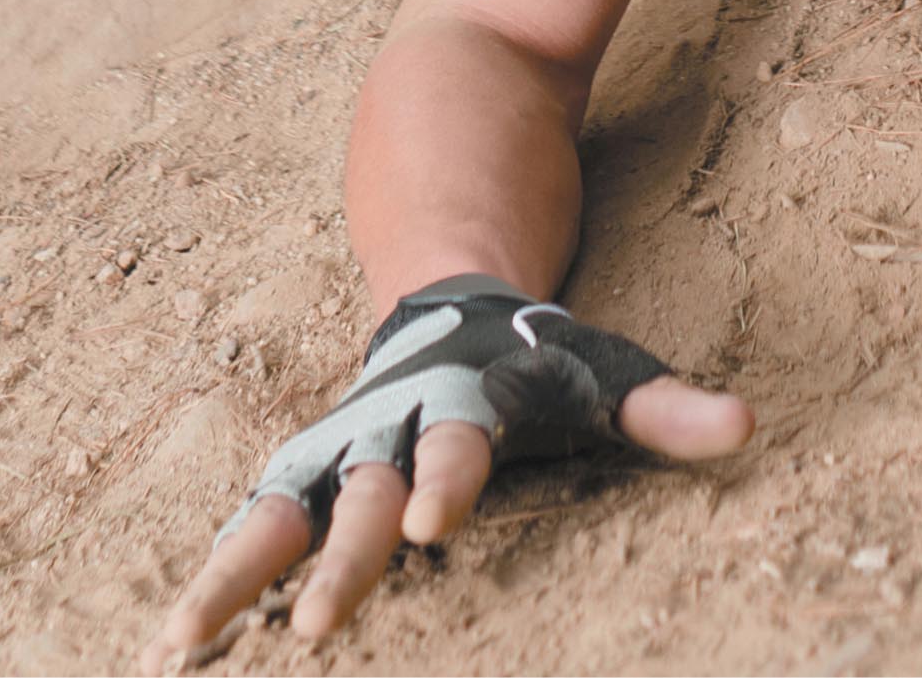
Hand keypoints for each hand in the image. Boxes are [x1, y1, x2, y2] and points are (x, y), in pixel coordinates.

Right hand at [140, 279, 750, 671]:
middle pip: (365, 496)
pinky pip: (253, 528)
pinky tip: (174, 644)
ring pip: (280, 512)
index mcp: (465, 402)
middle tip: (318, 625)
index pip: (461, 446)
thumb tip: (747, 426)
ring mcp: (340, 449)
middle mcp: (391, 426)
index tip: (440, 520)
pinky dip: (217, 579)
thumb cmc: (539, 353)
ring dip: (237, 574)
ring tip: (183, 643)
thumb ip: (668, 410)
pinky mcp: (306, 473)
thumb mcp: (604, 373)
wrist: (449, 280)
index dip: (451, 478)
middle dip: (344, 557)